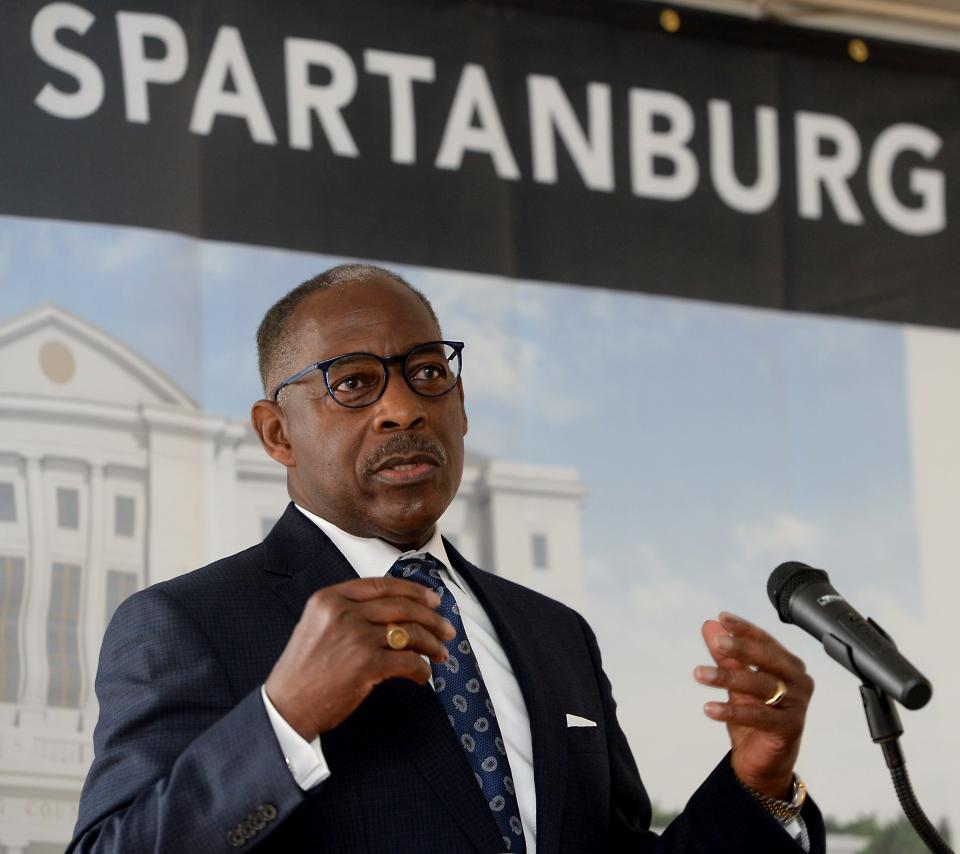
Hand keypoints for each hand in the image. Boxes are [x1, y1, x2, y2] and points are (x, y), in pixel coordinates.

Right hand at [265, 577, 455, 739]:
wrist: (286, 706)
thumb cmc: (304, 670)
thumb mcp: (318, 625)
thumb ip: (350, 611)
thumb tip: (399, 612)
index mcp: (330, 597)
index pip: (382, 585)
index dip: (413, 591)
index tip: (433, 600)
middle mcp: (343, 612)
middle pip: (401, 606)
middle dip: (431, 618)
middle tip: (447, 629)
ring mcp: (355, 637)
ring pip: (410, 632)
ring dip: (431, 643)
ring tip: (441, 653)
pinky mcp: (366, 665)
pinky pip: (407, 661)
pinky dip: (421, 670)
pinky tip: (423, 676)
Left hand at [694, 612, 813, 798]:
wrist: (763, 761)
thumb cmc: (753, 716)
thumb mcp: (736, 683)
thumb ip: (725, 656)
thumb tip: (709, 625)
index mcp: (788, 665)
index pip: (765, 641)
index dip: (744, 629)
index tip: (722, 618)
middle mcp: (798, 681)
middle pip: (767, 659)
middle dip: (740, 648)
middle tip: (716, 641)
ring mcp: (797, 704)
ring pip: (761, 685)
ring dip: (727, 678)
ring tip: (699, 673)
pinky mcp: (790, 727)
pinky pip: (758, 716)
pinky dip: (731, 711)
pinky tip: (708, 708)